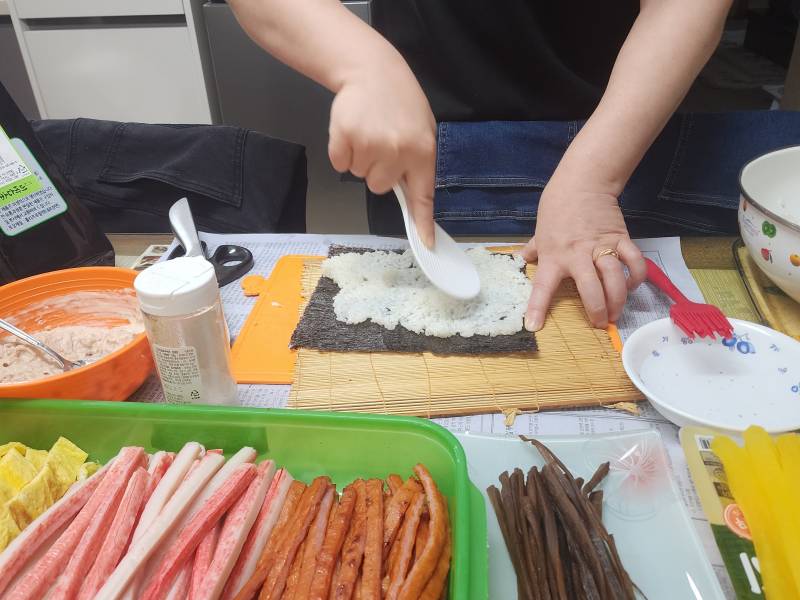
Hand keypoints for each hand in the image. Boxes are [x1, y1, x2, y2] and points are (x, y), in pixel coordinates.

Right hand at [327, 54, 436, 245]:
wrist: (371, 70)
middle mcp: (398, 152)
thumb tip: (413, 195)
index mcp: (422, 151)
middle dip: (378, 170)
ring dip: (361, 157)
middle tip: (381, 142)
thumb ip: (417, 161)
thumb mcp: (422, 128)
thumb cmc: (399, 101)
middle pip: (380, 187)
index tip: (426, 243)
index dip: (423, 222)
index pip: (423, 195)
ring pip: (360, 175)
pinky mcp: (345, 140)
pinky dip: (342, 151)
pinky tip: (352, 131)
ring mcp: (370, 146)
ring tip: (368, 131)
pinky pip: (340, 164)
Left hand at [522, 187, 645, 330]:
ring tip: (617, 313)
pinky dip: (636, 276)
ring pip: (614, 278)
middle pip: (590, 289)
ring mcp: (601, 247)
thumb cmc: (557, 207)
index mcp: (553, 256)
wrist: (582, 182)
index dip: (537, 308)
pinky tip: (632, 286)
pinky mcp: (621, 238)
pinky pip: (634, 261)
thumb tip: (522, 258)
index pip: (542, 287)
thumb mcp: (540, 230)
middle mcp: (577, 255)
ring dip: (618, 299)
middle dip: (597, 311)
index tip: (534, 326)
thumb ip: (534, 248)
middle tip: (600, 323)